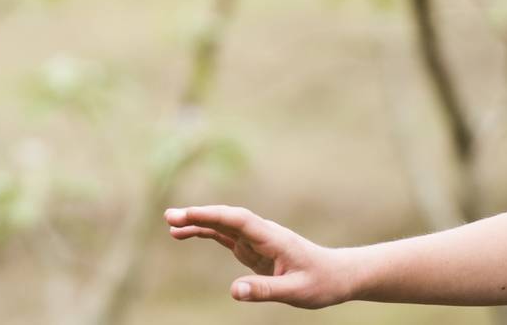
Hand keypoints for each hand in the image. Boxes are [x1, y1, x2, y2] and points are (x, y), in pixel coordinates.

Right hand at [164, 205, 356, 307]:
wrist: (337, 275)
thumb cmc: (320, 282)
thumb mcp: (294, 291)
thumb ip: (264, 290)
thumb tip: (233, 291)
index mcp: (272, 237)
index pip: (238, 220)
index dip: (212, 215)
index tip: (189, 215)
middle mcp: (261, 233)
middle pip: (225, 218)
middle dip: (198, 215)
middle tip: (169, 217)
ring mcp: (255, 239)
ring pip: (222, 225)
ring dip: (197, 222)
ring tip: (170, 226)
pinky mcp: (252, 248)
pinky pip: (224, 236)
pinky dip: (205, 233)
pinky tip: (186, 234)